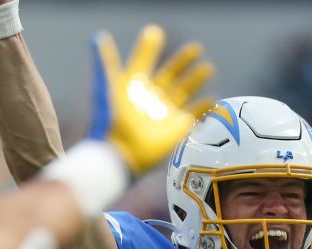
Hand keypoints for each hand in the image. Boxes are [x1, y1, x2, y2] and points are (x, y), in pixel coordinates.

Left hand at [89, 25, 214, 173]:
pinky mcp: (176, 129)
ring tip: (207, 67)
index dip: (149, 48)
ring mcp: (164, 114)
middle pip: (170, 74)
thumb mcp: (109, 87)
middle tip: (196, 48)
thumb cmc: (112, 120)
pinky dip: (204, 108)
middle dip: (183, 61)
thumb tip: (99, 36)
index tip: (155, 32)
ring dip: (196, 80)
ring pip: (184, 91)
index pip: (143, 61)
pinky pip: (194, 116)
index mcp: (134, 86)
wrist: (120, 152)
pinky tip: (213, 99)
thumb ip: (106, 63)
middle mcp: (151, 98)